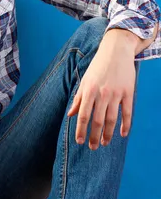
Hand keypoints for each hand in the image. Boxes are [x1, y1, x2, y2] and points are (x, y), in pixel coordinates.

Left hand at [67, 29, 137, 149]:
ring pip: (112, 119)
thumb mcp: (84, 80)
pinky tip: (123, 134)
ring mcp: (116, 93)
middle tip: (92, 148)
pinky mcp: (128, 92)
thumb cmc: (98, 66)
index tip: (79, 141)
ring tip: (104, 143)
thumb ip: (78, 98)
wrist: (116, 51)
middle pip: (97, 120)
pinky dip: (126, 125)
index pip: (83, 115)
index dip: (81, 130)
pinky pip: (127, 113)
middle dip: (94, 136)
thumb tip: (70, 114)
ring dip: (108, 134)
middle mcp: (102, 93)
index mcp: (89, 90)